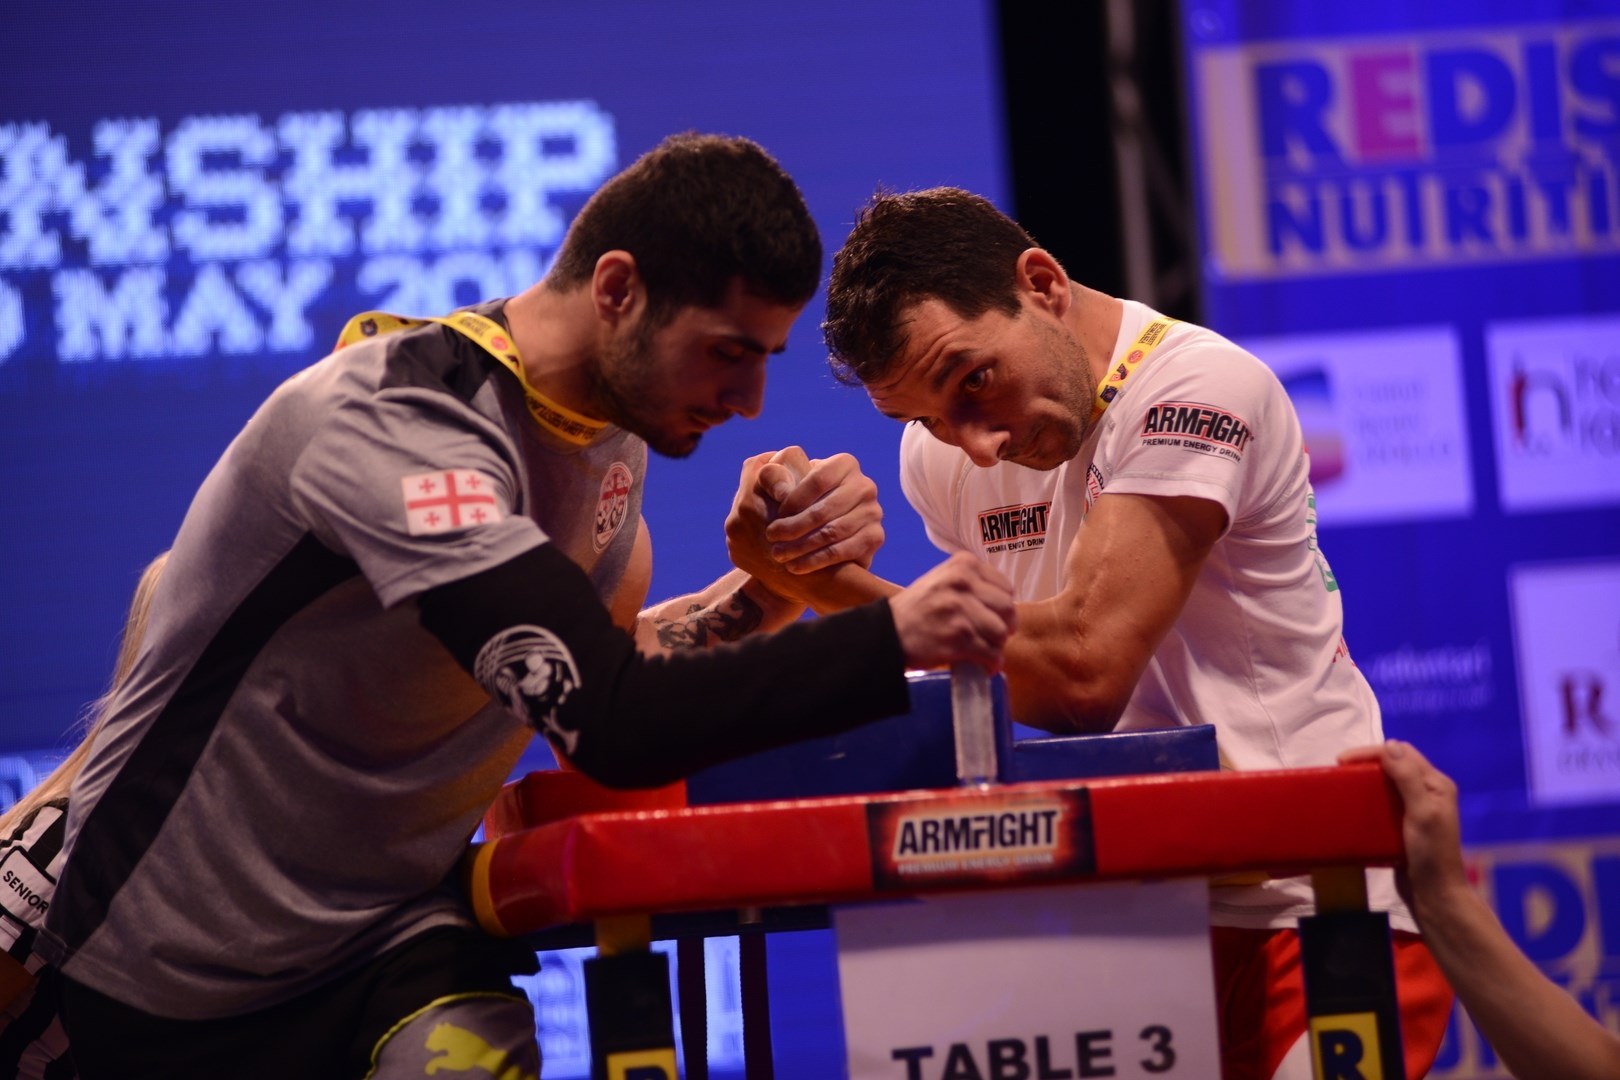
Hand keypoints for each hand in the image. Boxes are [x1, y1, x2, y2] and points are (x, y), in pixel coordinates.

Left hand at [760, 449, 883, 572]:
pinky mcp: (875, 537)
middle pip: (824, 509)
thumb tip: (776, 487)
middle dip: (793, 527)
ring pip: (833, 532)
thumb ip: (772, 476)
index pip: (818, 480)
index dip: (793, 500)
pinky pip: (844, 551)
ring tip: (779, 554)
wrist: (822, 530)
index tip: (774, 514)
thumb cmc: (798, 501)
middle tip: (771, 538)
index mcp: (845, 464)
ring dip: (802, 546)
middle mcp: (864, 486)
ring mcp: (873, 512)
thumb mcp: (784, 482)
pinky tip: (796, 566)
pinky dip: (817, 560)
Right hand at [888, 553, 1017, 671]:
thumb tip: (1003, 604)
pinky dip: (991, 664)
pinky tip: (984, 666)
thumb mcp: (943, 579)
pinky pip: (991, 654)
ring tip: (984, 650)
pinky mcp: (959, 638)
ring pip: (1001, 633)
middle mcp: (963, 582)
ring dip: (996, 646)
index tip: (993, 617)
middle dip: (1004, 626)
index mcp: (964, 564)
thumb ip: (972, 582)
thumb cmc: (917, 607)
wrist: (887, 631)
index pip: (1006, 587)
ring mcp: (961, 610)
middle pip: (1008, 609)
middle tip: (992, 636)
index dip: (1002, 607)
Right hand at [1338, 740, 1467, 915]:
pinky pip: (1382, 802)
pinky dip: (1367, 799)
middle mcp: (1428, 792)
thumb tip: (1389, 745)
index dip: (1373, 752)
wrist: (1433, 895)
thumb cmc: (1430, 854)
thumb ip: (1408, 779)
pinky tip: (1354, 806)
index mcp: (1436, 784)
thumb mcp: (1421, 813)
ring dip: (1366, 781)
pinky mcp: (1402, 824)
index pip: (1403, 753)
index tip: (1342, 761)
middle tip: (1339, 772)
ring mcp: (1416, 808)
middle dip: (1367, 763)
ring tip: (1343, 787)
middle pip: (1395, 765)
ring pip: (1387, 783)